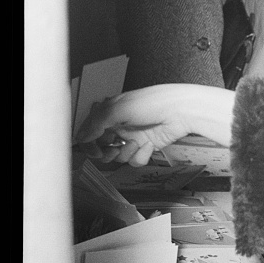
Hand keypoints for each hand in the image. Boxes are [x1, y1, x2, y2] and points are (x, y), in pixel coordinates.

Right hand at [75, 84, 231, 165]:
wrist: (181, 110)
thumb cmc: (153, 102)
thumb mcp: (118, 108)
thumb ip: (96, 123)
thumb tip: (82, 136)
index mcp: (110, 113)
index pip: (91, 131)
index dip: (89, 143)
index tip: (92, 150)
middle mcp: (120, 126)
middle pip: (103, 148)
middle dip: (105, 153)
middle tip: (110, 151)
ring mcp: (133, 137)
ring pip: (119, 156)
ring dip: (126, 152)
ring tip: (134, 143)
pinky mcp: (147, 147)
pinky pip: (136, 159)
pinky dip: (141, 155)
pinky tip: (148, 145)